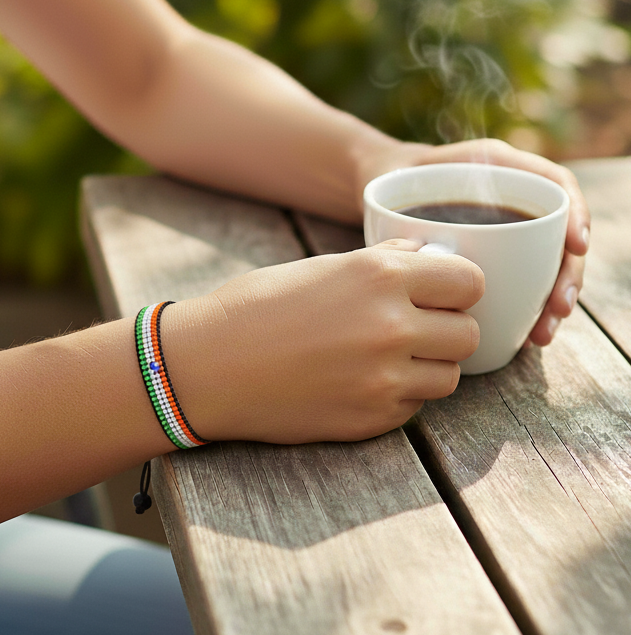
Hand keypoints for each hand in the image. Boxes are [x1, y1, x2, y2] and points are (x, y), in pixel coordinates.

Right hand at [164, 240, 482, 443]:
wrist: (208, 364)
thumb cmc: (258, 306)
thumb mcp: (322, 267)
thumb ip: (383, 263)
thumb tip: (429, 258)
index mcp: (378, 275)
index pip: (469, 281)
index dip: (458, 286)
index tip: (443, 291)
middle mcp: (391, 325)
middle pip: (468, 332)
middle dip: (448, 327)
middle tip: (418, 326)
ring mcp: (385, 378)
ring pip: (450, 375)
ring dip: (429, 364)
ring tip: (390, 356)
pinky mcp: (372, 418)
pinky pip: (416, 405)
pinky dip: (401, 394)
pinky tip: (363, 380)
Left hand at [358, 138, 588, 346]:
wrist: (380, 187)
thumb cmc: (391, 178)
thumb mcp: (398, 174)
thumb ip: (411, 195)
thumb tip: (431, 251)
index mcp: (498, 167)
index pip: (554, 182)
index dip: (574, 212)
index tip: (575, 246)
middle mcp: (512, 196)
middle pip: (557, 232)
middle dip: (566, 273)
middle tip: (557, 309)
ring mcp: (509, 227)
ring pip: (547, 262)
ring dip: (551, 299)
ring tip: (542, 333)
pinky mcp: (499, 256)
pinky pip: (526, 280)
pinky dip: (529, 308)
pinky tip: (525, 336)